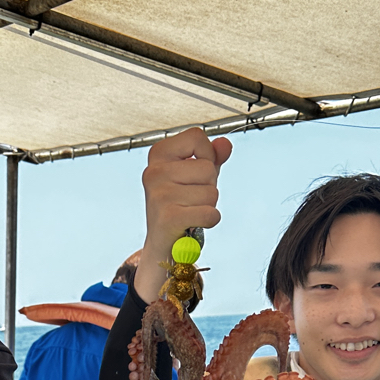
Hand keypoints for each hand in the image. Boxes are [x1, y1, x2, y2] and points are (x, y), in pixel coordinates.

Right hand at [136, 127, 232, 302]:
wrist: (164, 242)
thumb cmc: (181, 203)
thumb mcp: (196, 174)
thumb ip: (212, 156)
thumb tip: (226, 144)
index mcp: (158, 154)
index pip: (196, 137)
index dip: (207, 154)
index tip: (195, 172)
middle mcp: (154, 171)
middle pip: (208, 168)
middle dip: (209, 186)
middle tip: (190, 198)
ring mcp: (159, 194)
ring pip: (211, 192)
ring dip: (208, 205)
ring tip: (190, 211)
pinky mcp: (168, 217)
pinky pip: (210, 213)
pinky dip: (209, 220)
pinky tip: (194, 223)